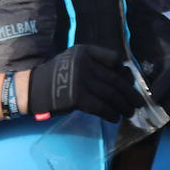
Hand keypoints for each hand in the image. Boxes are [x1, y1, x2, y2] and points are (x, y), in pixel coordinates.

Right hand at [27, 45, 141, 121]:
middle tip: (138, 103)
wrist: (32, 89)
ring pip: (110, 94)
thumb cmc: (54, 76)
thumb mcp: (72, 60)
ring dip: (123, 105)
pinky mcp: (78, 97)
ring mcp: (81, 81)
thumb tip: (120, 76)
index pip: (113, 59)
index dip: (124, 71)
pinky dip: (110, 113)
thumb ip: (93, 63)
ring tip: (130, 112)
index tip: (129, 81)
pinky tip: (115, 118)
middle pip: (115, 79)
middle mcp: (85, 64)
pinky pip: (101, 107)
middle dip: (129, 93)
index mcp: (85, 52)